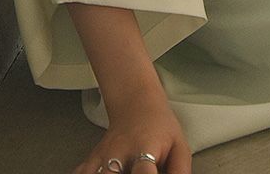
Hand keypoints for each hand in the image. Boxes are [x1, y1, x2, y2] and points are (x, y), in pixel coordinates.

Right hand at [71, 87, 191, 173]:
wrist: (137, 103)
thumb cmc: (159, 126)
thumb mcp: (178, 145)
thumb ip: (180, 170)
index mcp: (144, 148)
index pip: (143, 172)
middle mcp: (119, 153)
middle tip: (130, 173)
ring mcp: (101, 157)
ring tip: (116, 172)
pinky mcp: (89, 161)